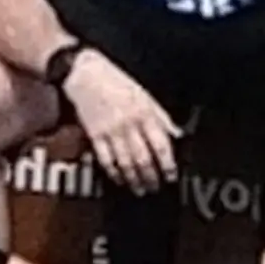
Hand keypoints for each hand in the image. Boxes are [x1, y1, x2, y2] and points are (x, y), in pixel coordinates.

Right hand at [62, 47, 178, 195]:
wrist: (87, 74)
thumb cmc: (118, 83)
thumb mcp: (146, 96)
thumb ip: (161, 117)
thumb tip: (177, 134)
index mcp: (145, 113)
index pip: (161, 145)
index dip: (168, 164)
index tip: (171, 176)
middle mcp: (129, 124)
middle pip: (143, 158)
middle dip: (151, 177)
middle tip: (156, 187)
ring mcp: (111, 131)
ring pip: (125, 162)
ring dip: (134, 179)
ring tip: (139, 189)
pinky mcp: (95, 135)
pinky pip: (106, 159)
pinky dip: (113, 172)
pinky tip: (119, 179)